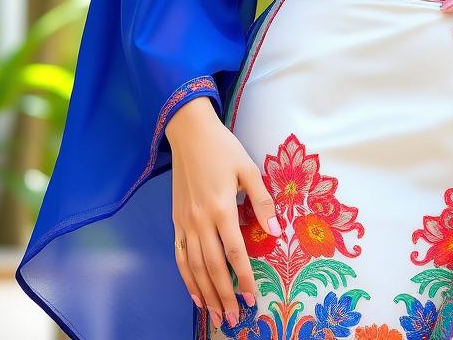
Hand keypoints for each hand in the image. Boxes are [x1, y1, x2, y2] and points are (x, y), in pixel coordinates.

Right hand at [165, 97, 279, 330]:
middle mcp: (200, 220)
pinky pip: (180, 256)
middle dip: (224, 295)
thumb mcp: (249, 169)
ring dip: (206, 293)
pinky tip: (195, 293)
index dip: (244, 278)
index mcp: (221, 208)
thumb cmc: (223, 149)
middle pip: (212, 267)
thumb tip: (276, 232)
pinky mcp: (176, 221)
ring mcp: (185, 222)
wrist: (189, 133)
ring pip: (194, 267)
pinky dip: (187, 278)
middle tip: (234, 318)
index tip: (253, 298)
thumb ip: (262, 202)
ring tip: (217, 314)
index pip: (234, 252)